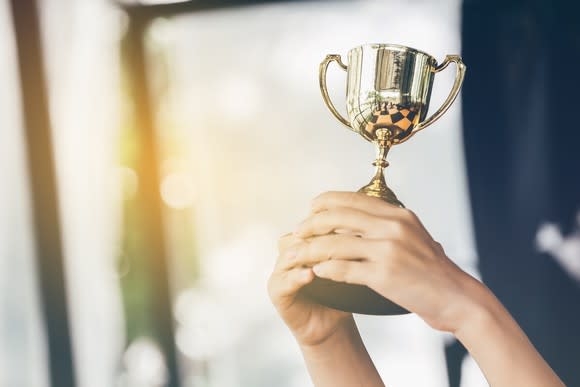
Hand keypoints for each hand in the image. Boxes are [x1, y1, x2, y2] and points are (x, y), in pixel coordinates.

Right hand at [267, 233, 353, 346]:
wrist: (332, 325)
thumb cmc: (341, 292)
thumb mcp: (348, 264)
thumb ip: (348, 245)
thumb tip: (363, 225)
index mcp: (305, 240)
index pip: (313, 222)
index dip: (331, 222)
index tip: (352, 225)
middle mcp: (290, 250)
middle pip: (300, 235)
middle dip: (320, 236)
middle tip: (342, 238)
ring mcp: (281, 269)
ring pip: (290, 254)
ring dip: (308, 254)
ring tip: (326, 256)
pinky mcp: (275, 289)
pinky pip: (284, 280)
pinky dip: (297, 276)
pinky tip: (310, 275)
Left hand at [293, 191, 484, 333]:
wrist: (457, 297)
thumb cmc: (433, 270)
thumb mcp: (412, 235)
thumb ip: (387, 224)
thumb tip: (356, 218)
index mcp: (397, 215)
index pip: (351, 199)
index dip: (325, 202)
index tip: (310, 209)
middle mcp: (391, 226)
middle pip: (337, 216)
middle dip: (310, 223)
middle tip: (297, 232)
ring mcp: (388, 250)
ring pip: (334, 243)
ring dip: (309, 249)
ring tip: (296, 254)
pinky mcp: (384, 275)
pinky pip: (344, 269)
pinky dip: (325, 270)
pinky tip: (315, 272)